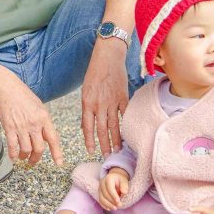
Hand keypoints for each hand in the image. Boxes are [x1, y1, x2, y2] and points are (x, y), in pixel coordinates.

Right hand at [0, 71, 62, 166]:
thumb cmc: (22, 94)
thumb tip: (44, 136)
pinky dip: (13, 154)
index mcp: (44, 117)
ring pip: (26, 149)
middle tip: (33, 161)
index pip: (53, 139)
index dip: (57, 153)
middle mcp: (34, 123)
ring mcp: (21, 126)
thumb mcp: (39, 106)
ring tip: (22, 157)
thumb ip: (42, 121)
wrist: (6, 87)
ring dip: (24, 157)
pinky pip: (12, 146)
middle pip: (39, 148)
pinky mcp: (9, 127)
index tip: (59, 163)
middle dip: (36, 158)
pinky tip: (13, 156)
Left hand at [80, 38, 129, 155]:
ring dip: (116, 138)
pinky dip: (127, 124)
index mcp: (87, 103)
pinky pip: (125, 114)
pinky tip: (129, 133)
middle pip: (101, 129)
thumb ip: (86, 109)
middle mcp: (99, 104)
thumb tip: (85, 126)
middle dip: (104, 144)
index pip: (87, 127)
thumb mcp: (85, 91)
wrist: (108, 57)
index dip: (89, 140)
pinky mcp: (123, 97)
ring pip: (114, 124)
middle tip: (107, 155)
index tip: (90, 152)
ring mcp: (112, 101)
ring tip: (118, 149)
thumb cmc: (94, 73)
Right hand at [98, 167, 128, 210]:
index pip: (110, 188)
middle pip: (105, 194)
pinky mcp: (99, 193)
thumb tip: (124, 192)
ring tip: (115, 208)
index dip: (114, 196)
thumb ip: (124, 186)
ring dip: (108, 205)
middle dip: (112, 201)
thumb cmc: (120, 180)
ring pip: (101, 198)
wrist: (115, 178)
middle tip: (119, 206)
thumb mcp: (124, 180)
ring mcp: (99, 188)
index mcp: (108, 178)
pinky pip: (100, 200)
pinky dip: (104, 205)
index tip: (118, 202)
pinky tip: (109, 208)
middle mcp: (102, 183)